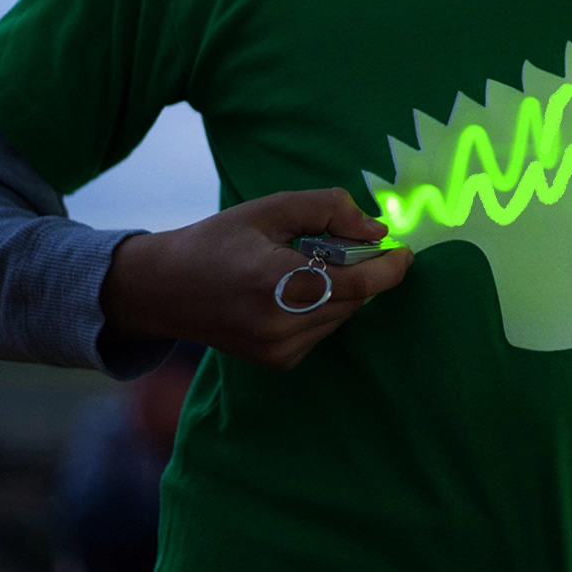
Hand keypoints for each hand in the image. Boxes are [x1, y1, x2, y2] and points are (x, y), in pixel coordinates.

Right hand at [100, 188, 411, 369]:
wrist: (166, 289)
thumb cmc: (219, 240)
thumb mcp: (271, 208)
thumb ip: (328, 209)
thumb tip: (377, 229)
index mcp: (275, 280)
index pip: (356, 283)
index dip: (389, 268)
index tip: (405, 251)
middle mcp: (279, 324)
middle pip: (354, 299)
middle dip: (363, 271)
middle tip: (343, 243)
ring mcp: (278, 350)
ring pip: (342, 317)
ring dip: (343, 290)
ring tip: (306, 266)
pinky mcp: (279, 363)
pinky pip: (323, 331)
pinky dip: (323, 308)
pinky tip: (292, 292)